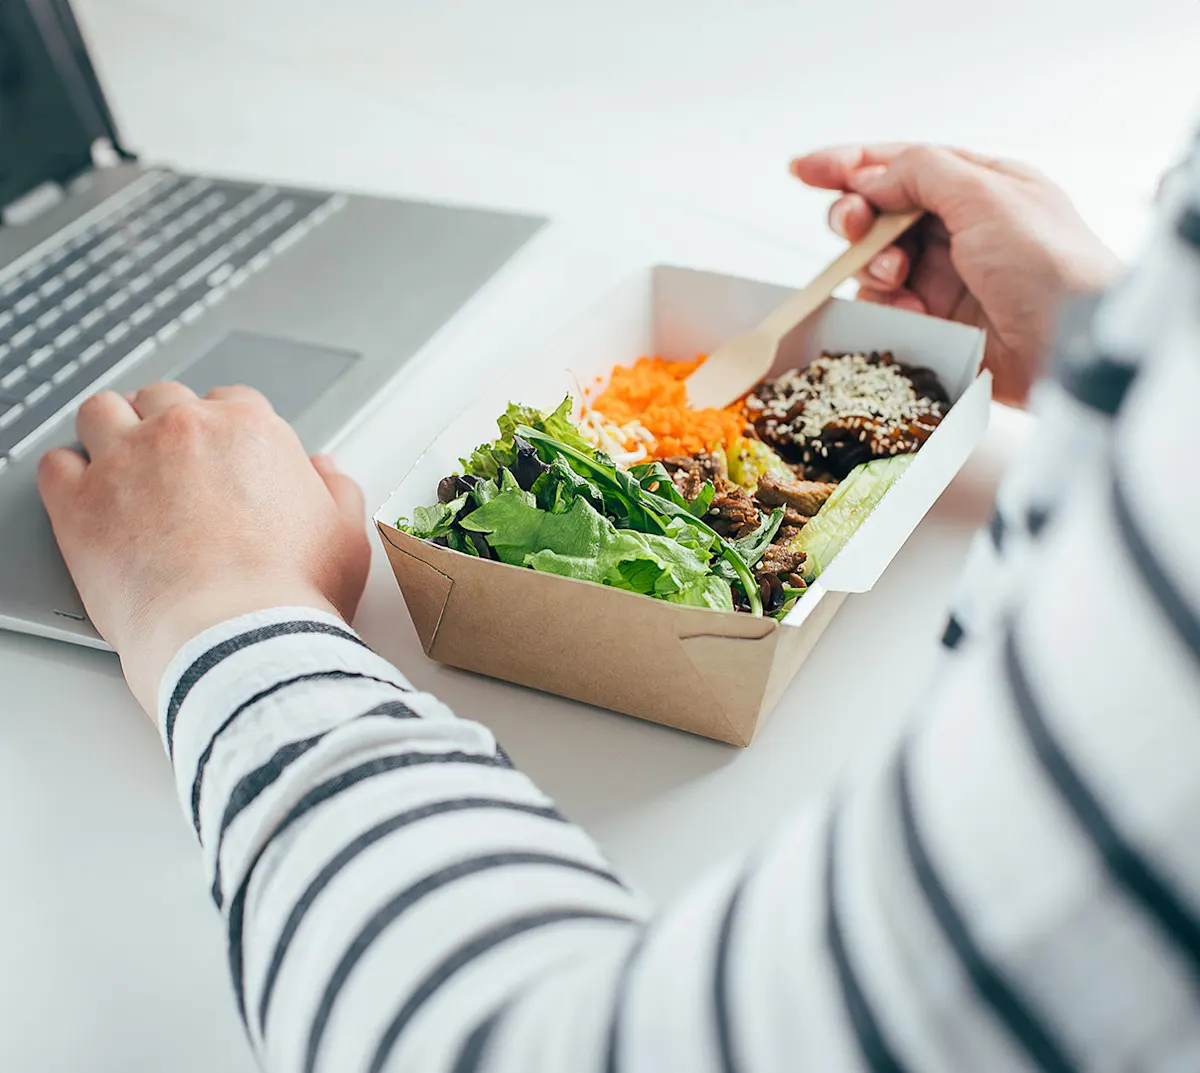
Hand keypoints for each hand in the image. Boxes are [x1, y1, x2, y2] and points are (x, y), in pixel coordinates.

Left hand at [37, 383, 371, 712]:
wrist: (236, 635)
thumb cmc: (293, 593)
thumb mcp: (345, 537)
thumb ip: (337, 491)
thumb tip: (323, 471)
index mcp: (251, 431)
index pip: (230, 400)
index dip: (224, 428)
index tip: (220, 456)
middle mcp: (186, 430)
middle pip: (163, 398)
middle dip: (165, 423)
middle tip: (169, 462)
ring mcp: (127, 460)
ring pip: (101, 412)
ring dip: (109, 432)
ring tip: (117, 466)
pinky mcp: (79, 502)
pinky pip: (55, 464)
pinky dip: (67, 476)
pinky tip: (82, 498)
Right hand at [790, 144, 1122, 405]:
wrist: (1071, 345)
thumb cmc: (1048, 263)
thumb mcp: (987, 195)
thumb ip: (921, 173)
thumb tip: (869, 178)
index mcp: (979, 184)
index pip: (902, 163)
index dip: (848, 165)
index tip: (803, 170)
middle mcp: (958, 227)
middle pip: (879, 211)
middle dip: (856, 215)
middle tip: (853, 227)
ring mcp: (944, 276)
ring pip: (874, 260)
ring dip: (872, 264)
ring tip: (894, 276)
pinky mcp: (935, 321)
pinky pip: (884, 306)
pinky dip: (887, 305)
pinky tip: (912, 311)